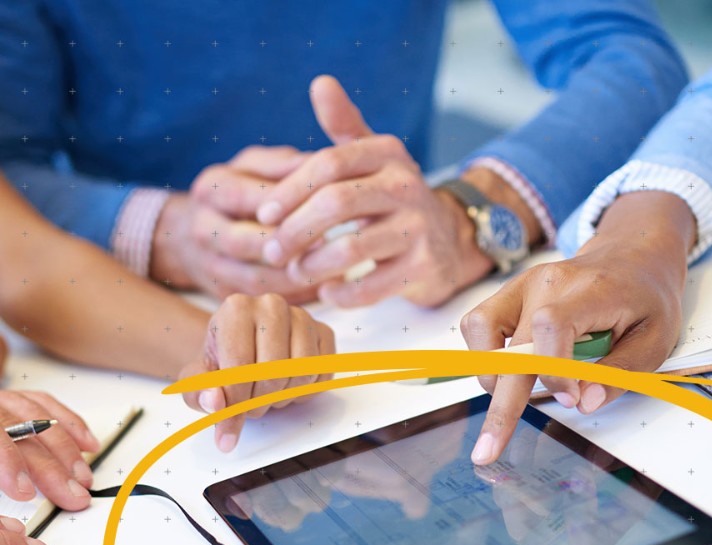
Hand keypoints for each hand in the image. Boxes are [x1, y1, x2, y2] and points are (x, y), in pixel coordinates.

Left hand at [0, 372, 100, 513]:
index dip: (3, 454)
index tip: (23, 491)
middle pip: (11, 419)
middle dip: (46, 461)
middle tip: (70, 497)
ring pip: (30, 411)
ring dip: (62, 445)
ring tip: (81, 480)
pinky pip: (35, 405)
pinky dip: (64, 423)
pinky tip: (86, 443)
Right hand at [151, 147, 314, 300]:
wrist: (188, 233)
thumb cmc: (237, 191)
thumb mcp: (253, 166)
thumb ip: (284, 164)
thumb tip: (321, 164)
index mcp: (210, 189)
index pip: (246, 196)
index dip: (283, 204)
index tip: (324, 205)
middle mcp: (202, 228)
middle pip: (241, 242)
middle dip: (283, 245)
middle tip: (326, 244)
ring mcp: (208, 265)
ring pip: (252, 278)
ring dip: (292, 277)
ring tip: (329, 269)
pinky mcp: (221, 293)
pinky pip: (260, 299)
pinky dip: (290, 296)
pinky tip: (318, 287)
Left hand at [179, 294, 334, 451]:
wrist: (242, 349)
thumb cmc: (221, 363)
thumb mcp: (198, 381)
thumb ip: (199, 394)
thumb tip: (215, 402)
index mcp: (236, 308)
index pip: (241, 366)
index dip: (237, 400)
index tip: (230, 410)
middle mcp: (271, 304)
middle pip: (274, 372)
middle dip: (260, 401)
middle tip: (249, 405)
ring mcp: (302, 316)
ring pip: (302, 373)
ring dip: (283, 398)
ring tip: (266, 394)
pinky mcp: (323, 332)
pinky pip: (322, 374)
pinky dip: (305, 392)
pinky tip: (286, 387)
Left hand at [254, 75, 493, 307]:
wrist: (448, 239)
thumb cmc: (391, 195)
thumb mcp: (371, 155)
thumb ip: (343, 123)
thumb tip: (320, 82)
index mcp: (386, 152)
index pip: (327, 165)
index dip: (289, 191)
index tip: (263, 215)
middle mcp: (406, 185)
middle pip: (335, 205)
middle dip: (294, 231)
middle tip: (271, 252)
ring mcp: (417, 228)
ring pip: (351, 248)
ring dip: (312, 265)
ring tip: (294, 272)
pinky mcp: (423, 267)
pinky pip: (372, 286)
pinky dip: (343, 294)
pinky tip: (327, 293)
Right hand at [460, 192, 691, 464]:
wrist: (632, 255)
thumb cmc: (646, 299)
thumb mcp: (656, 339)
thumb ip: (621, 373)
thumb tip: (584, 404)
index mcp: (588, 290)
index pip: (552, 327)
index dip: (554, 370)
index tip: (571, 400)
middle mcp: (545, 282)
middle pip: (509, 344)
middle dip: (500, 404)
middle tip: (488, 450)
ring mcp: (521, 285)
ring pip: (479, 329)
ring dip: (490, 374)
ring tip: (510, 399)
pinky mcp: (508, 294)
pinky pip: (478, 325)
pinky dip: (485, 356)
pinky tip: (509, 374)